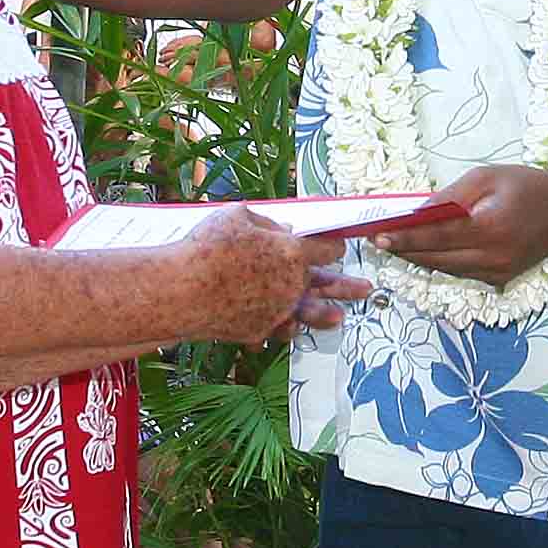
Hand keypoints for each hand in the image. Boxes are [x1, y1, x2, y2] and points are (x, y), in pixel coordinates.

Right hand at [169, 209, 354, 344]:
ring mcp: (276, 312)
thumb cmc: (207, 247)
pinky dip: (279, 329)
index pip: (324, 249)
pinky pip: (274, 330)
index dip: (332, 246)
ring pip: (306, 314)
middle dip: (347, 286)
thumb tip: (281, 229)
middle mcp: (290, 286)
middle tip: (366, 289)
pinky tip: (286, 328)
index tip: (337, 247)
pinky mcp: (256, 330)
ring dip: (323, 316)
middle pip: (326, 285)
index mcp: (291, 253)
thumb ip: (264, 222)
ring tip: (338, 318)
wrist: (180, 291)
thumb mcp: (236, 216)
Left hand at [374, 164, 547, 287]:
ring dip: (418, 259)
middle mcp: (493, 258)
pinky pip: (462, 273)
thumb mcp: (488, 177)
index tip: (378, 235)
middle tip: (377, 241)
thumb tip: (417, 211)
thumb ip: (451, 196)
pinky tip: (423, 252)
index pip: (437, 237)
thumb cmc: (528, 186)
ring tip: (393, 245)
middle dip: (404, 251)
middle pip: (436, 260)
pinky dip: (441, 263)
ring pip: (446, 270)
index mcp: (490, 228)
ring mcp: (498, 273)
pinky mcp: (500, 280)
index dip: (405, 238)